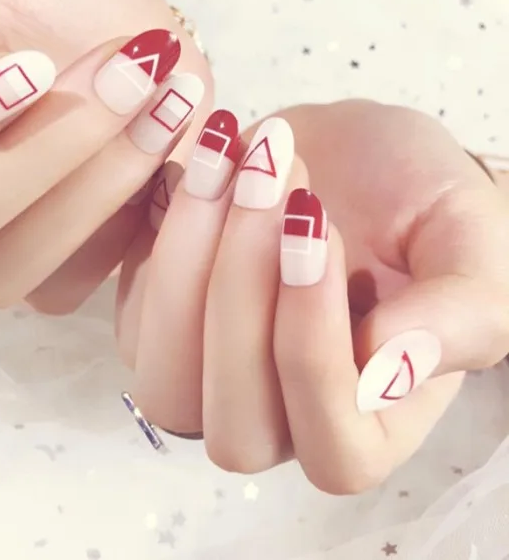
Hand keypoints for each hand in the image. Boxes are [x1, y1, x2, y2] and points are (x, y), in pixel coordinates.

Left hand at [116, 100, 508, 492]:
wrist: (352, 157)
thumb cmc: (422, 207)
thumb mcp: (471, 245)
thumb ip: (460, 314)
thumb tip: (392, 365)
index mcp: (368, 427)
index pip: (334, 447)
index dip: (314, 346)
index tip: (318, 227)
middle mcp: (280, 420)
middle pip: (233, 422)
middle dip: (243, 290)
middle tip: (271, 176)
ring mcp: (208, 377)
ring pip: (165, 374)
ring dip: (190, 257)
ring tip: (235, 158)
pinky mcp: (158, 323)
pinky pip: (132, 308)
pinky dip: (158, 228)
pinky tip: (201, 159)